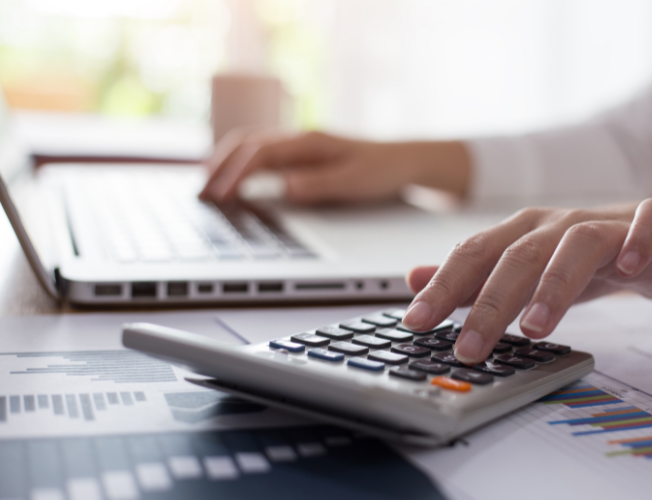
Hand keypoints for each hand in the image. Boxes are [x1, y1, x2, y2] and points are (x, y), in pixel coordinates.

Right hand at [200, 130, 470, 203]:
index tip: (221, 195)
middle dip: (220, 167)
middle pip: (246, 144)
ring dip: (226, 163)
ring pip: (251, 146)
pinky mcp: (302, 154)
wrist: (405, 161)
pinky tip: (235, 181)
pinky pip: (263, 155)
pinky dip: (241, 165)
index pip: (259, 154)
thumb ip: (319, 184)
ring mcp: (300, 145)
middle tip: (201, 192)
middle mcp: (300, 139)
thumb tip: (284, 187)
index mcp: (309, 142)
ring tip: (207, 185)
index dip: (236, 174)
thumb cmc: (382, 170)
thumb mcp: (355, 182)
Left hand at [402, 199, 651, 363]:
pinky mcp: (650, 227)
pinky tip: (629, 271)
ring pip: (576, 245)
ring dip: (554, 285)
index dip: (442, 287)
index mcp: (520, 233)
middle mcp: (555, 225)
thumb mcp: (520, 270)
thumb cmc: (580, 259)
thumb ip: (470, 278)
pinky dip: (637, 243)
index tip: (415, 323)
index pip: (473, 255)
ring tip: (535, 329)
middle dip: (490, 303)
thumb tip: (413, 279)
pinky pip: (648, 227)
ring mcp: (603, 223)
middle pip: (517, 256)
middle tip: (470, 347)